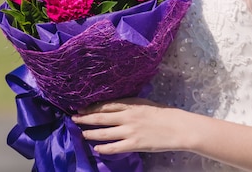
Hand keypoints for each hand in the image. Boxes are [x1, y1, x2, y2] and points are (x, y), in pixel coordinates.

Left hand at [71, 97, 190, 154]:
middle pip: (100, 117)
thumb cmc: (162, 113)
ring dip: (90, 133)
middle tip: (73, 119)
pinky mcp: (134, 144)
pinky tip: (96, 148)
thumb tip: (112, 106)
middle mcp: (127, 117)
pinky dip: (103, 148)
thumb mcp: (144, 103)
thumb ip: (128, 105)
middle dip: (84, 118)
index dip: (90, 107)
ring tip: (81, 133)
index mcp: (130, 104)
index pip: (105, 105)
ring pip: (104, 133)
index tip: (80, 109)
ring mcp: (129, 131)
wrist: (178, 127)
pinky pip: (114, 147)